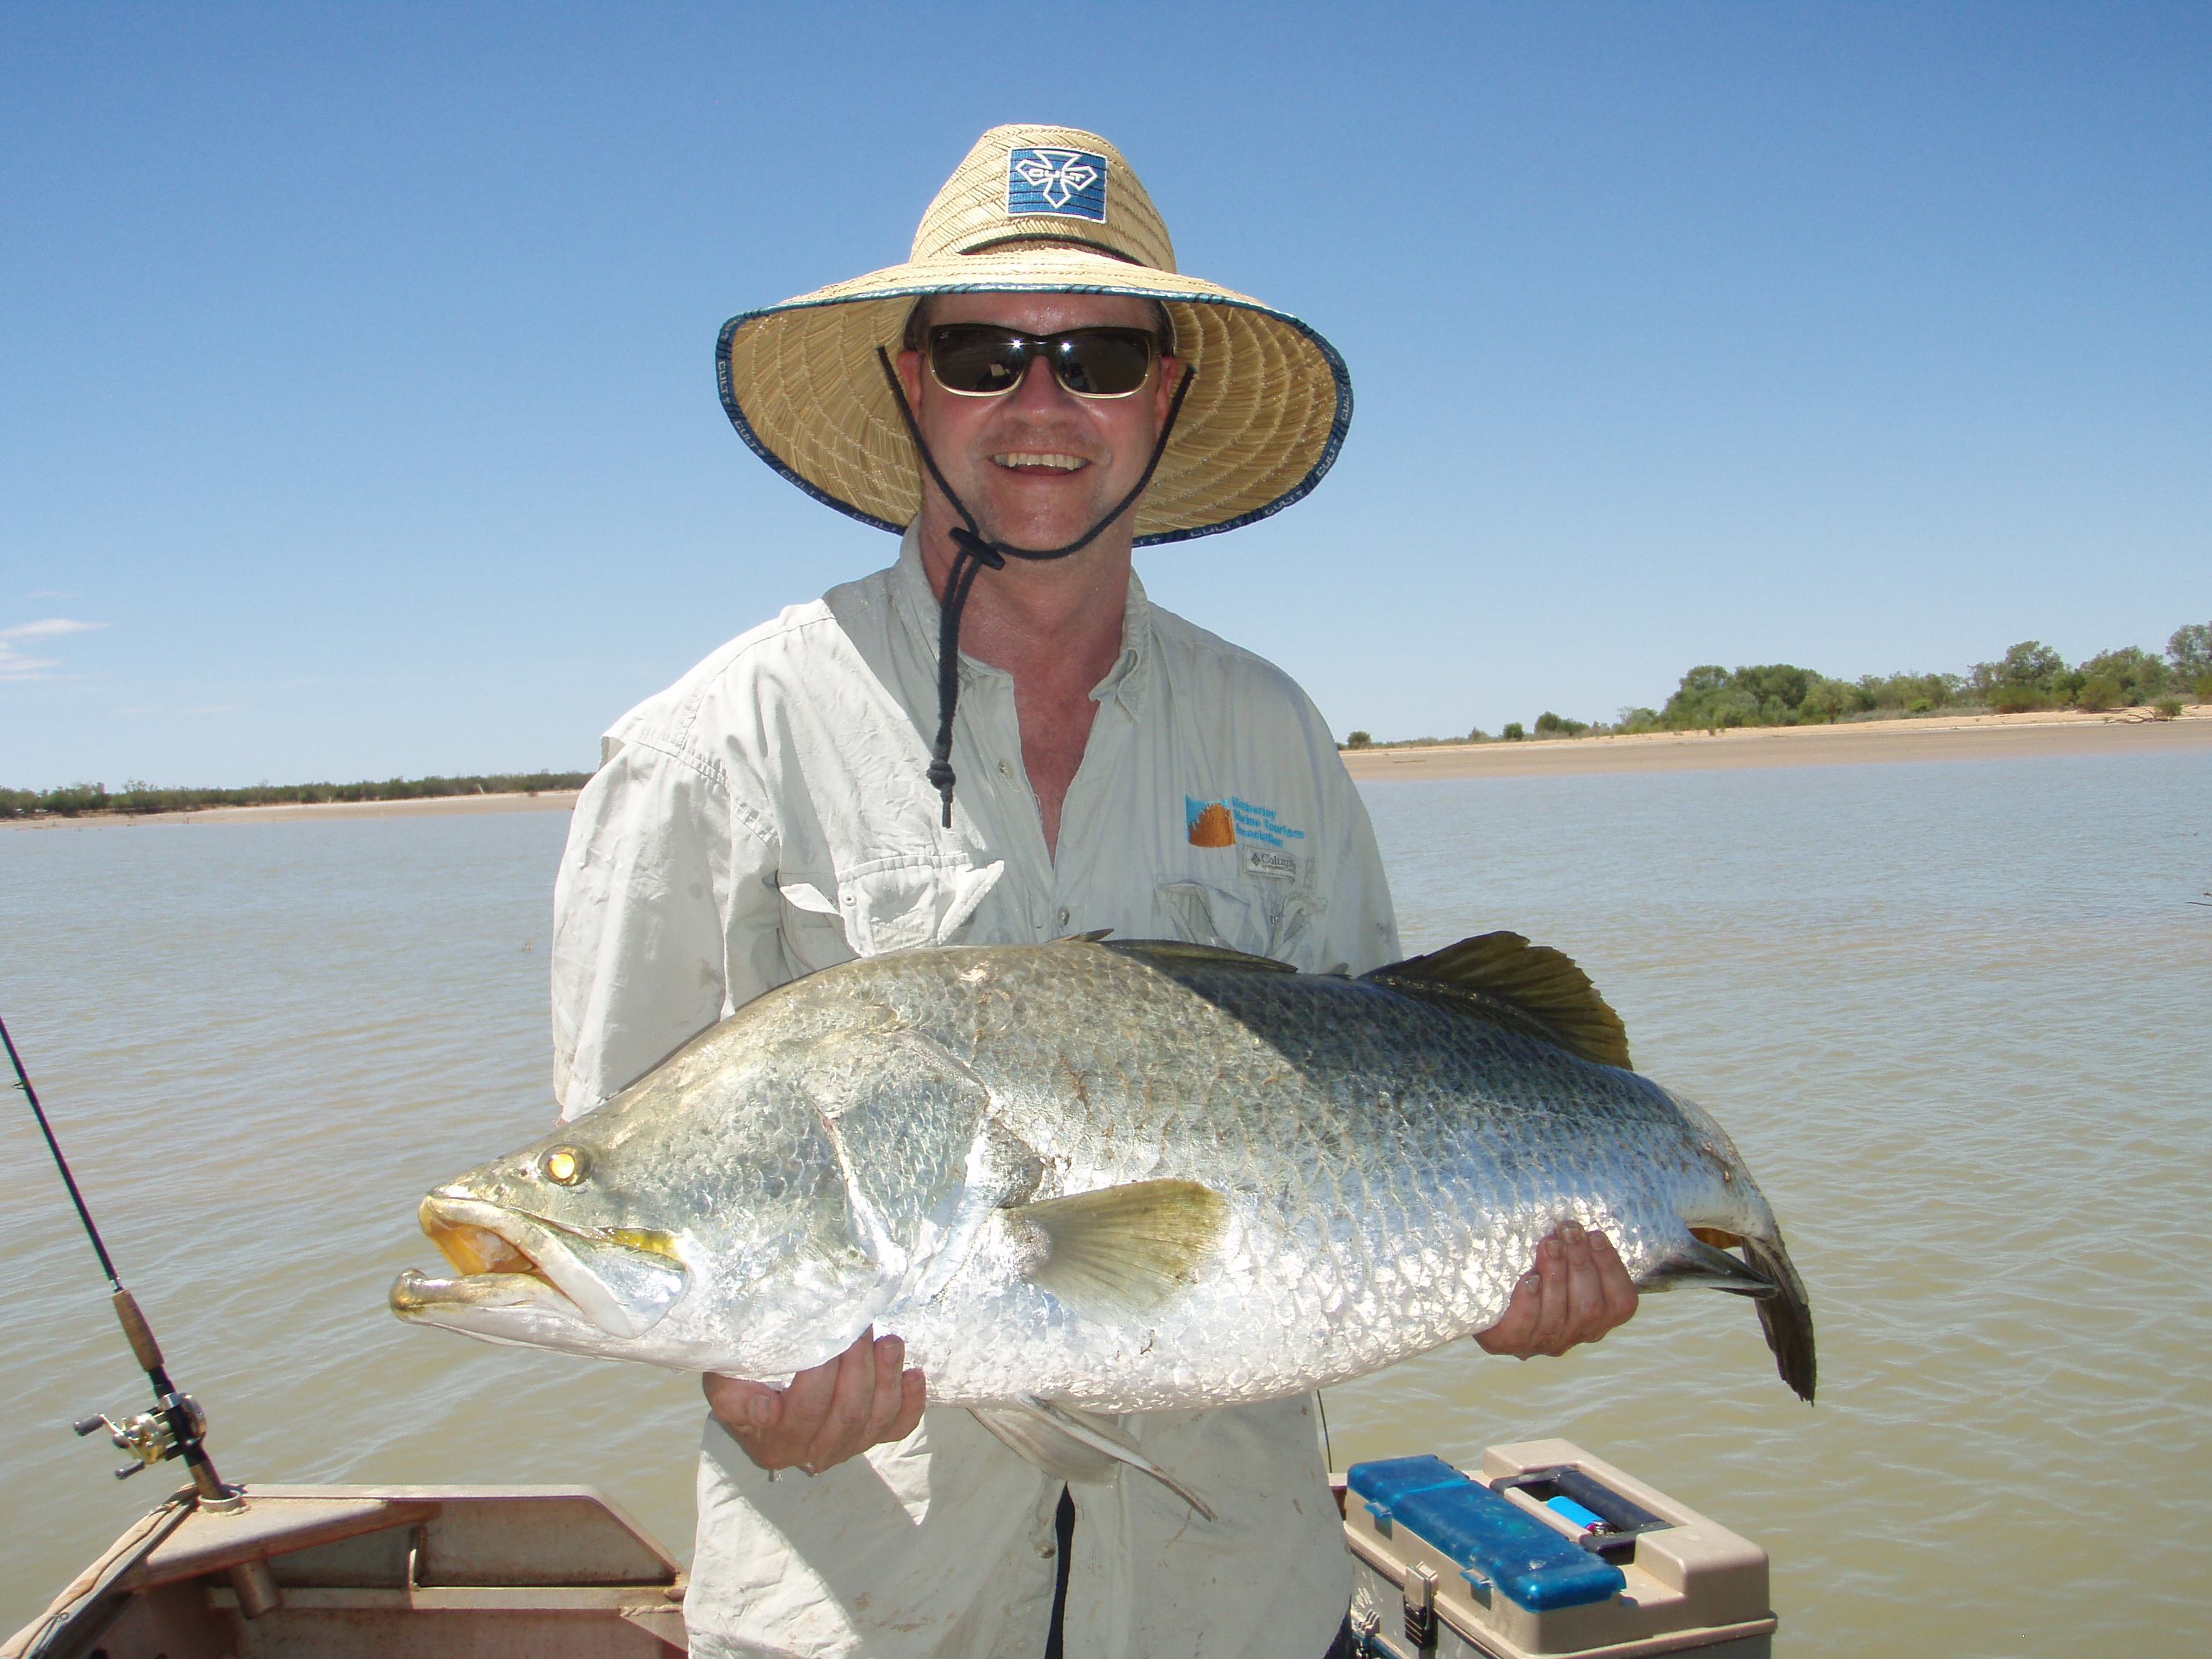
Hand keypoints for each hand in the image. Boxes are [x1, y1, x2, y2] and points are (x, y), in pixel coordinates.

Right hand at [703, 1327, 926, 1474]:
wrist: (760, 1390)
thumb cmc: (744, 1381)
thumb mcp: (724, 1384)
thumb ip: (733, 1397)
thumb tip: (767, 1409)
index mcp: (776, 1443)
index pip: (807, 1409)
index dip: (822, 1373)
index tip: (829, 1334)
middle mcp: (814, 1453)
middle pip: (847, 1412)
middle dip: (859, 1366)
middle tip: (860, 1326)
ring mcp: (848, 1447)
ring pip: (876, 1418)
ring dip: (887, 1377)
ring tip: (889, 1342)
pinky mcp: (873, 1436)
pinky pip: (899, 1426)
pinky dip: (911, 1402)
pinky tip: (914, 1374)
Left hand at [1476, 1223, 1637, 1357]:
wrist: (1477, 1294)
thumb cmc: (1527, 1266)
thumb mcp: (1559, 1259)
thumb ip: (1575, 1248)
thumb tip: (1581, 1222)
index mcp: (1595, 1318)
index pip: (1620, 1304)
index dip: (1612, 1270)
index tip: (1596, 1235)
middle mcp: (1572, 1335)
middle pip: (1589, 1308)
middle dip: (1581, 1264)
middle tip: (1569, 1230)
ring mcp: (1540, 1343)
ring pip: (1559, 1316)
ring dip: (1556, 1276)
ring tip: (1550, 1245)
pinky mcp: (1507, 1342)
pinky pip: (1523, 1327)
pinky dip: (1529, 1303)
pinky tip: (1529, 1280)